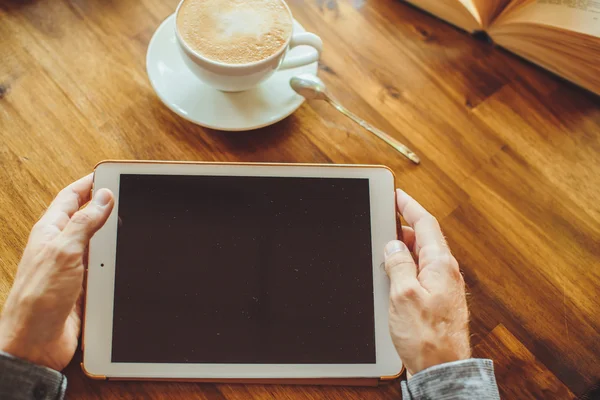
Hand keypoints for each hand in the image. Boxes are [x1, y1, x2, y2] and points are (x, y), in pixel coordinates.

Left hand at [0, 175, 113, 370]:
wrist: (36, 341)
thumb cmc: (39, 297)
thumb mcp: (64, 250)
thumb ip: (86, 222)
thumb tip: (105, 197)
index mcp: (50, 231)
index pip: (71, 197)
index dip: (89, 183)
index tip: (108, 174)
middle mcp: (61, 246)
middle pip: (84, 217)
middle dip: (104, 204)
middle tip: (126, 194)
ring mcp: (72, 266)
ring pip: (96, 241)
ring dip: (111, 233)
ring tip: (130, 222)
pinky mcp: (83, 286)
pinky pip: (102, 265)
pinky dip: (114, 259)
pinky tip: (124, 257)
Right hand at [385, 189, 469, 376]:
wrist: (442, 370)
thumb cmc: (426, 337)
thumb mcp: (402, 294)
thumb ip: (397, 264)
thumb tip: (392, 245)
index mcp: (441, 264)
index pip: (425, 223)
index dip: (409, 206)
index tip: (397, 195)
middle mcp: (445, 272)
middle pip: (422, 239)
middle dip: (401, 230)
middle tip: (381, 225)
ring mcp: (442, 287)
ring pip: (419, 258)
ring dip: (401, 252)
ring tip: (382, 254)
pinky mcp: (437, 301)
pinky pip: (419, 275)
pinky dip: (405, 269)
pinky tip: (392, 278)